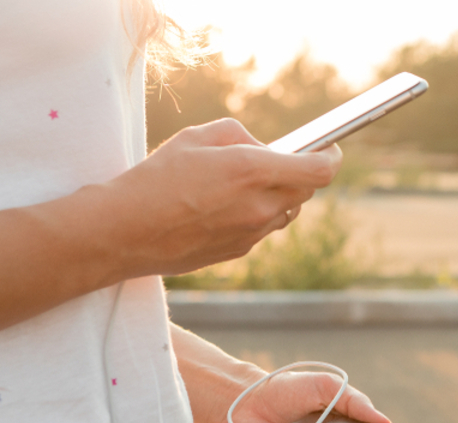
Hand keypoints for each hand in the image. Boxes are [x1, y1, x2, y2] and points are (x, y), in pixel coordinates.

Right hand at [99, 118, 340, 278]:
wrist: (125, 232)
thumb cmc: (156, 178)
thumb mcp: (196, 137)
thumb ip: (239, 135)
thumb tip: (264, 148)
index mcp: (251, 172)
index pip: (319, 170)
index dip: (331, 158)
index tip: (330, 149)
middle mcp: (259, 207)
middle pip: (305, 191)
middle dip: (300, 173)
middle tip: (281, 160)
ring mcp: (251, 234)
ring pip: (286, 212)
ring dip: (278, 195)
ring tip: (245, 183)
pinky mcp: (239, 252)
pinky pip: (262, 229)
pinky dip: (256, 214)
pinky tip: (225, 206)